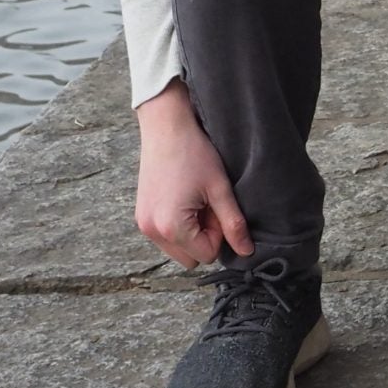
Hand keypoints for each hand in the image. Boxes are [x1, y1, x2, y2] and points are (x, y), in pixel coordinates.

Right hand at [134, 81, 251, 267]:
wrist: (166, 129)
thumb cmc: (195, 154)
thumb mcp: (220, 189)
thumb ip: (234, 224)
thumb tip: (247, 252)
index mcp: (171, 227)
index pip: (207, 255)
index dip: (219, 234)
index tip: (217, 207)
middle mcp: (151, 231)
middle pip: (190, 258)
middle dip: (204, 238)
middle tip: (208, 206)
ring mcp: (143, 225)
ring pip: (177, 249)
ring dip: (192, 232)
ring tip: (196, 201)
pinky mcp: (141, 216)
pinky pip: (165, 236)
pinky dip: (178, 226)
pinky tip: (184, 200)